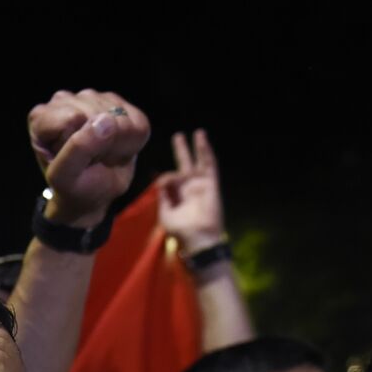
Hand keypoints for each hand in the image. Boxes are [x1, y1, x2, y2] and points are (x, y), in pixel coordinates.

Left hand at [28, 89, 149, 227]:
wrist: (93, 194)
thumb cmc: (73, 187)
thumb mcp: (66, 177)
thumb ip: (79, 149)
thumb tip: (107, 120)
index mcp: (41, 117)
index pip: (72, 119)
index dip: (81, 145)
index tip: (74, 161)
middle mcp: (64, 100)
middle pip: (97, 114)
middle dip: (100, 145)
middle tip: (91, 161)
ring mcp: (92, 98)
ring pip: (120, 116)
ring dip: (116, 144)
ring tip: (102, 155)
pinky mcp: (118, 103)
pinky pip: (138, 121)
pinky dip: (132, 142)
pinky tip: (115, 147)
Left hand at [157, 130, 223, 251]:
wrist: (199, 238)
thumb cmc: (181, 231)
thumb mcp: (165, 213)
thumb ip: (163, 196)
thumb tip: (160, 180)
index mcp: (178, 195)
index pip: (170, 179)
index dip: (165, 178)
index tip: (163, 183)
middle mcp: (190, 187)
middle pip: (185, 164)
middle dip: (181, 150)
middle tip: (177, 136)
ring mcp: (201, 184)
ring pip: (199, 161)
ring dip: (196, 147)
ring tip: (195, 133)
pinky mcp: (211, 183)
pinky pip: (210, 164)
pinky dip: (205, 151)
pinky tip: (202, 139)